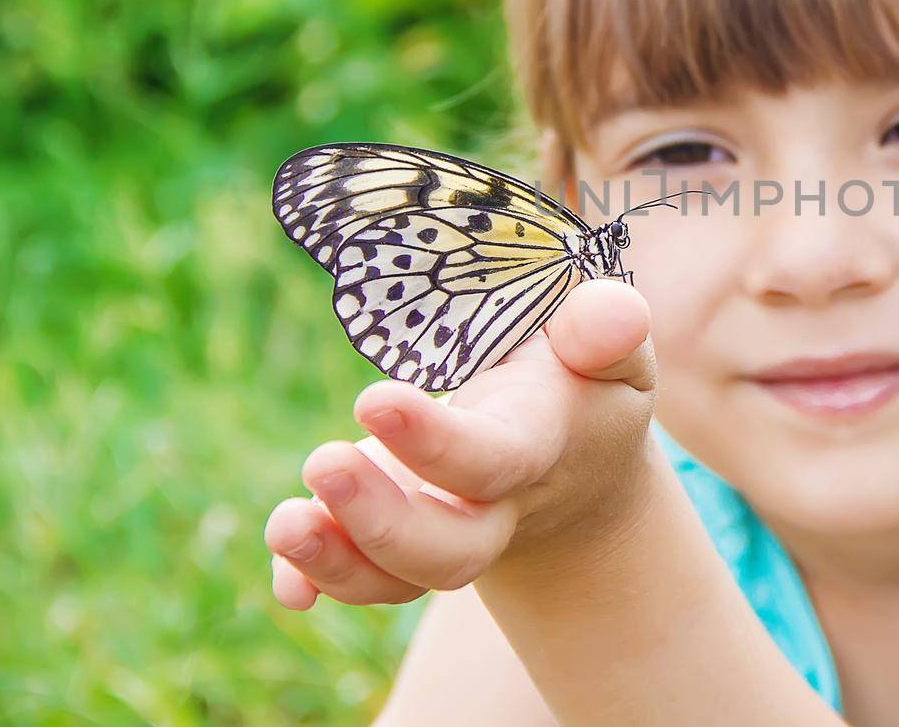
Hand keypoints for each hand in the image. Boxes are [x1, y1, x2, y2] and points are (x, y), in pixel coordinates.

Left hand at [263, 278, 657, 608]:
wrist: (579, 460)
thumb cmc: (584, 378)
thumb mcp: (609, 343)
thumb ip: (608, 325)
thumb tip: (611, 317)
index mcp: (540, 447)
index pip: (493, 459)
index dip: (434, 445)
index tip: (371, 400)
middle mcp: (494, 506)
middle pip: (450, 551)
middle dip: (383, 523)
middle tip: (322, 463)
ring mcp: (444, 528)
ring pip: (399, 576)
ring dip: (338, 559)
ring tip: (287, 522)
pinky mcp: (399, 535)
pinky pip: (366, 580)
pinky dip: (320, 580)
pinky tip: (286, 575)